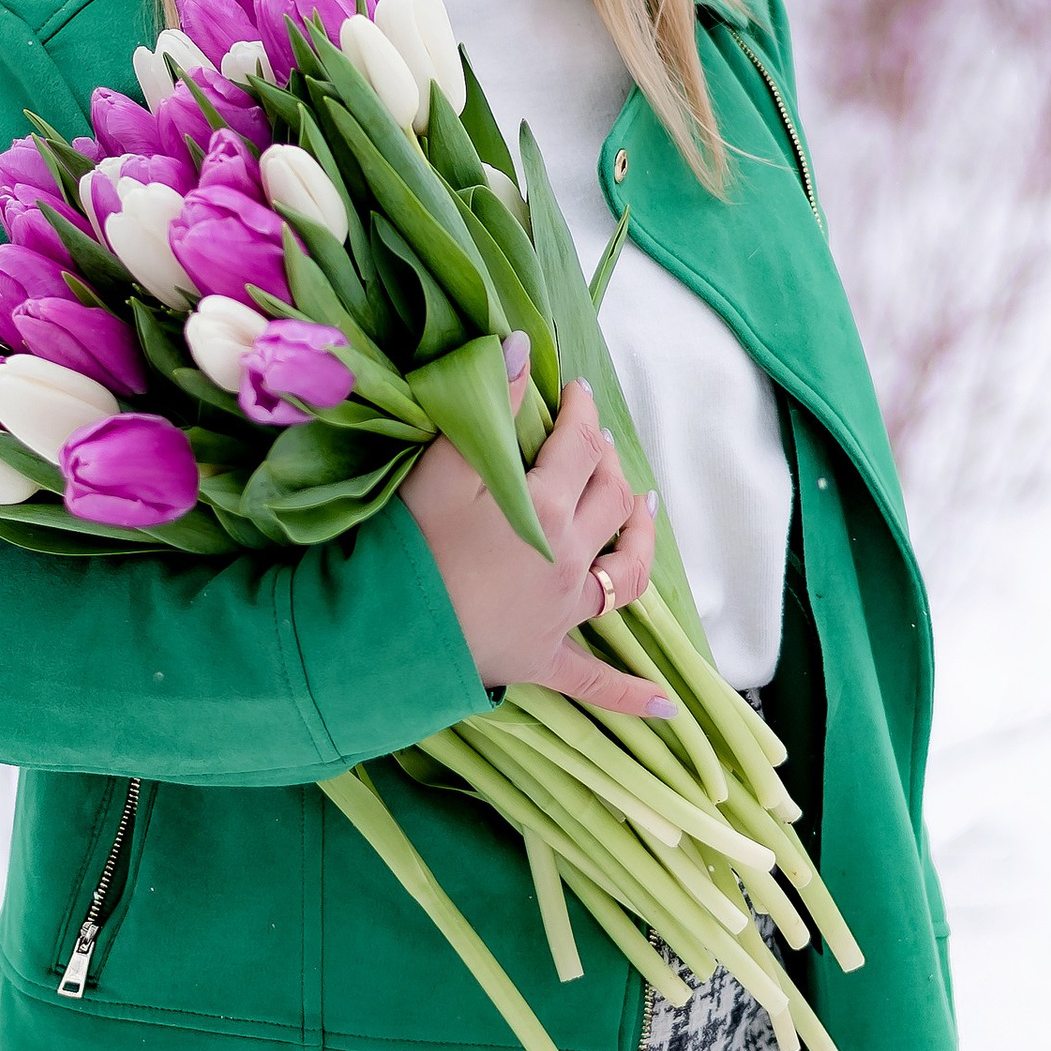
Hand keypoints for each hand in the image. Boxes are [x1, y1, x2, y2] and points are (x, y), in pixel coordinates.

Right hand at [403, 341, 669, 719]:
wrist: (385, 635)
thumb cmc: (405, 547)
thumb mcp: (439, 466)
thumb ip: (485, 405)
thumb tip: (524, 345)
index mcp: (545, 507)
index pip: (580, 446)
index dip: (582, 413)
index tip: (578, 392)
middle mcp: (568, 558)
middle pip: (613, 502)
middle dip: (612, 465)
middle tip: (600, 446)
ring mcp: (562, 613)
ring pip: (626, 577)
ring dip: (642, 543)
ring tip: (647, 514)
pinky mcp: (544, 659)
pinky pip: (595, 682)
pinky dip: (631, 695)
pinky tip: (665, 705)